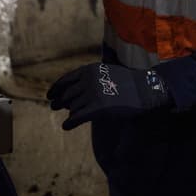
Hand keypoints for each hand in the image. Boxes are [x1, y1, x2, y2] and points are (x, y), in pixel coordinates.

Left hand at [46, 62, 171, 129]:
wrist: (145, 90)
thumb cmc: (128, 83)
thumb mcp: (106, 72)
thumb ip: (90, 78)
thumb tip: (75, 89)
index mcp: (89, 70)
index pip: (66, 79)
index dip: (56, 88)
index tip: (50, 95)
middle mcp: (88, 80)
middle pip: (67, 94)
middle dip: (60, 101)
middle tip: (54, 106)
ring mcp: (92, 94)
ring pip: (73, 107)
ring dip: (69, 112)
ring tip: (67, 116)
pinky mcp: (97, 108)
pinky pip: (77, 117)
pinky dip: (70, 122)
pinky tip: (66, 126)